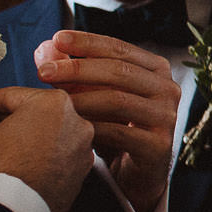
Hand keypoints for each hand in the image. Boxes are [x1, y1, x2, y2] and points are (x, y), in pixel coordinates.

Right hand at [0, 86, 94, 211]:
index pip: (10, 96)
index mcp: (54, 103)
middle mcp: (77, 121)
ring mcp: (83, 147)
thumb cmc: (0, 170)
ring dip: (24, 136)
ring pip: (46, 133)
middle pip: (32, 113)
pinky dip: (39, 154)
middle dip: (6, 118)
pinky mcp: (82, 170)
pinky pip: (56, 154)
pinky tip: (19, 162)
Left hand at [34, 31, 180, 211]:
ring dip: (80, 99)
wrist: (137, 173)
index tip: (57, 38)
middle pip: (118, 71)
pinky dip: (91, 128)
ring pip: (118, 100)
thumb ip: (72, 72)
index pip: (119, 48)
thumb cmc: (116, 127)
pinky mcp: (159, 146)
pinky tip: (69, 129)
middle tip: (43, 71)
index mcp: (156, 70)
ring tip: (51, 103)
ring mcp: (166, 118)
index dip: (87, 42)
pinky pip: (120, 133)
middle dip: (77, 69)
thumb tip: (44, 48)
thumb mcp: (94, 95)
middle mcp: (167, 89)